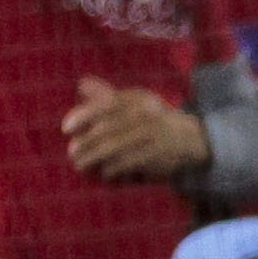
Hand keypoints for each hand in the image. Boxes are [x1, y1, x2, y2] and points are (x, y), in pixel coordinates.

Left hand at [64, 79, 210, 182]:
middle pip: (107, 128)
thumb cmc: (155, 119)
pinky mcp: (157, 155)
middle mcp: (145, 115)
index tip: (66, 128)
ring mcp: (152, 135)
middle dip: (86, 142)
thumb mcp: (135, 102)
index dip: (83, 116)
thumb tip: (82, 84)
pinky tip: (104, 173)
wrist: (191, 138)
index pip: (105, 105)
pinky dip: (114, 169)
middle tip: (72, 153)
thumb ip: (108, 95)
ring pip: (115, 147)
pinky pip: (129, 163)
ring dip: (94, 158)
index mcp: (137, 99)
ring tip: (81, 166)